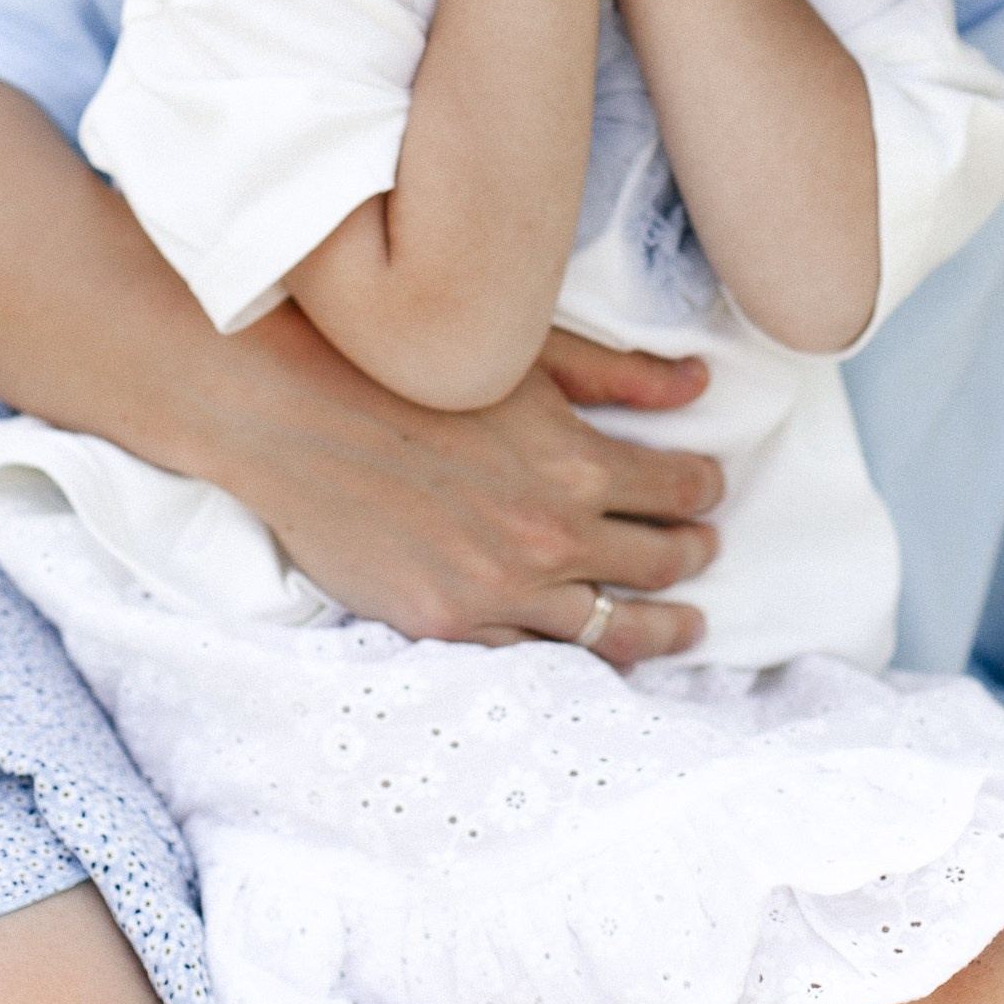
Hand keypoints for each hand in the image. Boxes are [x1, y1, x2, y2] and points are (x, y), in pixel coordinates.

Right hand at [214, 308, 722, 667]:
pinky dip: (571, 649)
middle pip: (657, 562)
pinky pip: (531, 651)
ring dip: (659, 625)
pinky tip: (588, 645)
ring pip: (608, 627)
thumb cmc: (406, 367)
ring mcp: (496, 591)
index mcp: (578, 467)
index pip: (679, 490)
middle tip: (704, 550)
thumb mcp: (525, 352)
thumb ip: (618, 375)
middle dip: (692, 552)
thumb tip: (699, 384)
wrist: (294, 411)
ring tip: (685, 625)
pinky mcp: (444, 624)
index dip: (704, 488)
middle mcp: (548, 539)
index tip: (709, 487)